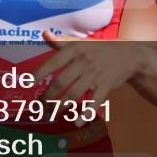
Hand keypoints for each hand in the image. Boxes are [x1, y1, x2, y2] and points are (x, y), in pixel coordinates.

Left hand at [31, 30, 146, 126]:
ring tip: (50, 114)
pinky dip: (86, 113)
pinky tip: (77, 122)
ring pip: (74, 94)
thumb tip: (44, 34)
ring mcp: (95, 74)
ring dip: (60, 107)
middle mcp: (84, 61)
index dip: (39, 73)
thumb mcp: (81, 42)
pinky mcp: (106, 85)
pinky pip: (94, 101)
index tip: (27, 83)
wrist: (130, 55)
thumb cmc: (100, 49)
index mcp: (75, 49)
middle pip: (61, 82)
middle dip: (47, 97)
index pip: (53, 62)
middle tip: (39, 106)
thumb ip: (61, 42)